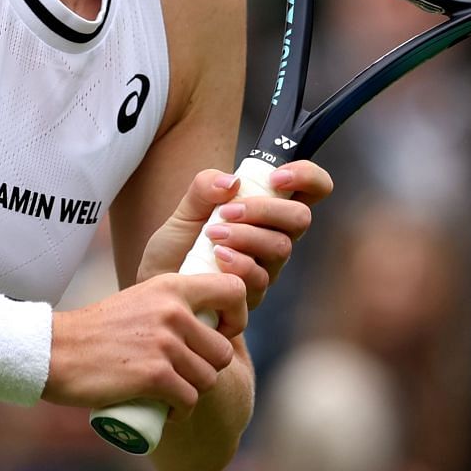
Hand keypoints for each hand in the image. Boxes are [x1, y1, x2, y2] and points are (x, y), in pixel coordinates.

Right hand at [43, 272, 246, 419]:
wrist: (56, 350)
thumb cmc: (98, 330)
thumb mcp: (140, 300)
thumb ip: (172, 305)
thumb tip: (209, 323)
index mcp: (172, 286)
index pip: (233, 291)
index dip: (236, 318)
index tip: (219, 335)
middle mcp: (173, 311)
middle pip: (223, 351)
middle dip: (207, 369)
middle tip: (182, 376)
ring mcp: (165, 343)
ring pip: (208, 379)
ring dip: (193, 393)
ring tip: (171, 394)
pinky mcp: (155, 375)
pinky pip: (189, 400)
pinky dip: (180, 413)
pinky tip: (166, 411)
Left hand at [139, 162, 333, 307]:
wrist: (158, 282)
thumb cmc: (179, 243)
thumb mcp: (186, 207)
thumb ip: (206, 186)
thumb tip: (231, 181)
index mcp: (269, 207)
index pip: (312, 187)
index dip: (307, 176)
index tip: (275, 178)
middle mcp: (276, 235)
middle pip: (300, 217)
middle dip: (265, 210)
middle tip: (227, 212)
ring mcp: (268, 266)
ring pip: (280, 247)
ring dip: (246, 236)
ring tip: (212, 234)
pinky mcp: (254, 294)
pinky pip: (260, 278)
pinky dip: (238, 263)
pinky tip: (216, 257)